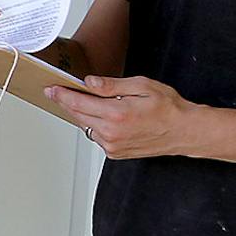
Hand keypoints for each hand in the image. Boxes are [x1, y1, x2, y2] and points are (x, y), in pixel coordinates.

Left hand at [46, 76, 194, 158]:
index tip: (51, 89)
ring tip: (84, 101)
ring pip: (86, 126)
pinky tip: (103, 116)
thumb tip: (90, 83)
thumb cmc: (168, 108)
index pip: (79, 103)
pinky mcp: (114, 153)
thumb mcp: (142, 86)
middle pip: (78, 115)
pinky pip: (96, 136)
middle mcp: (111, 133)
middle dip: (66, 102)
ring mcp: (112, 145)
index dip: (62, 95)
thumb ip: (112, 85)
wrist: (184, 132)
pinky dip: (95, 125)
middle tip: (56, 91)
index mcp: (116, 114)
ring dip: (82, 114)